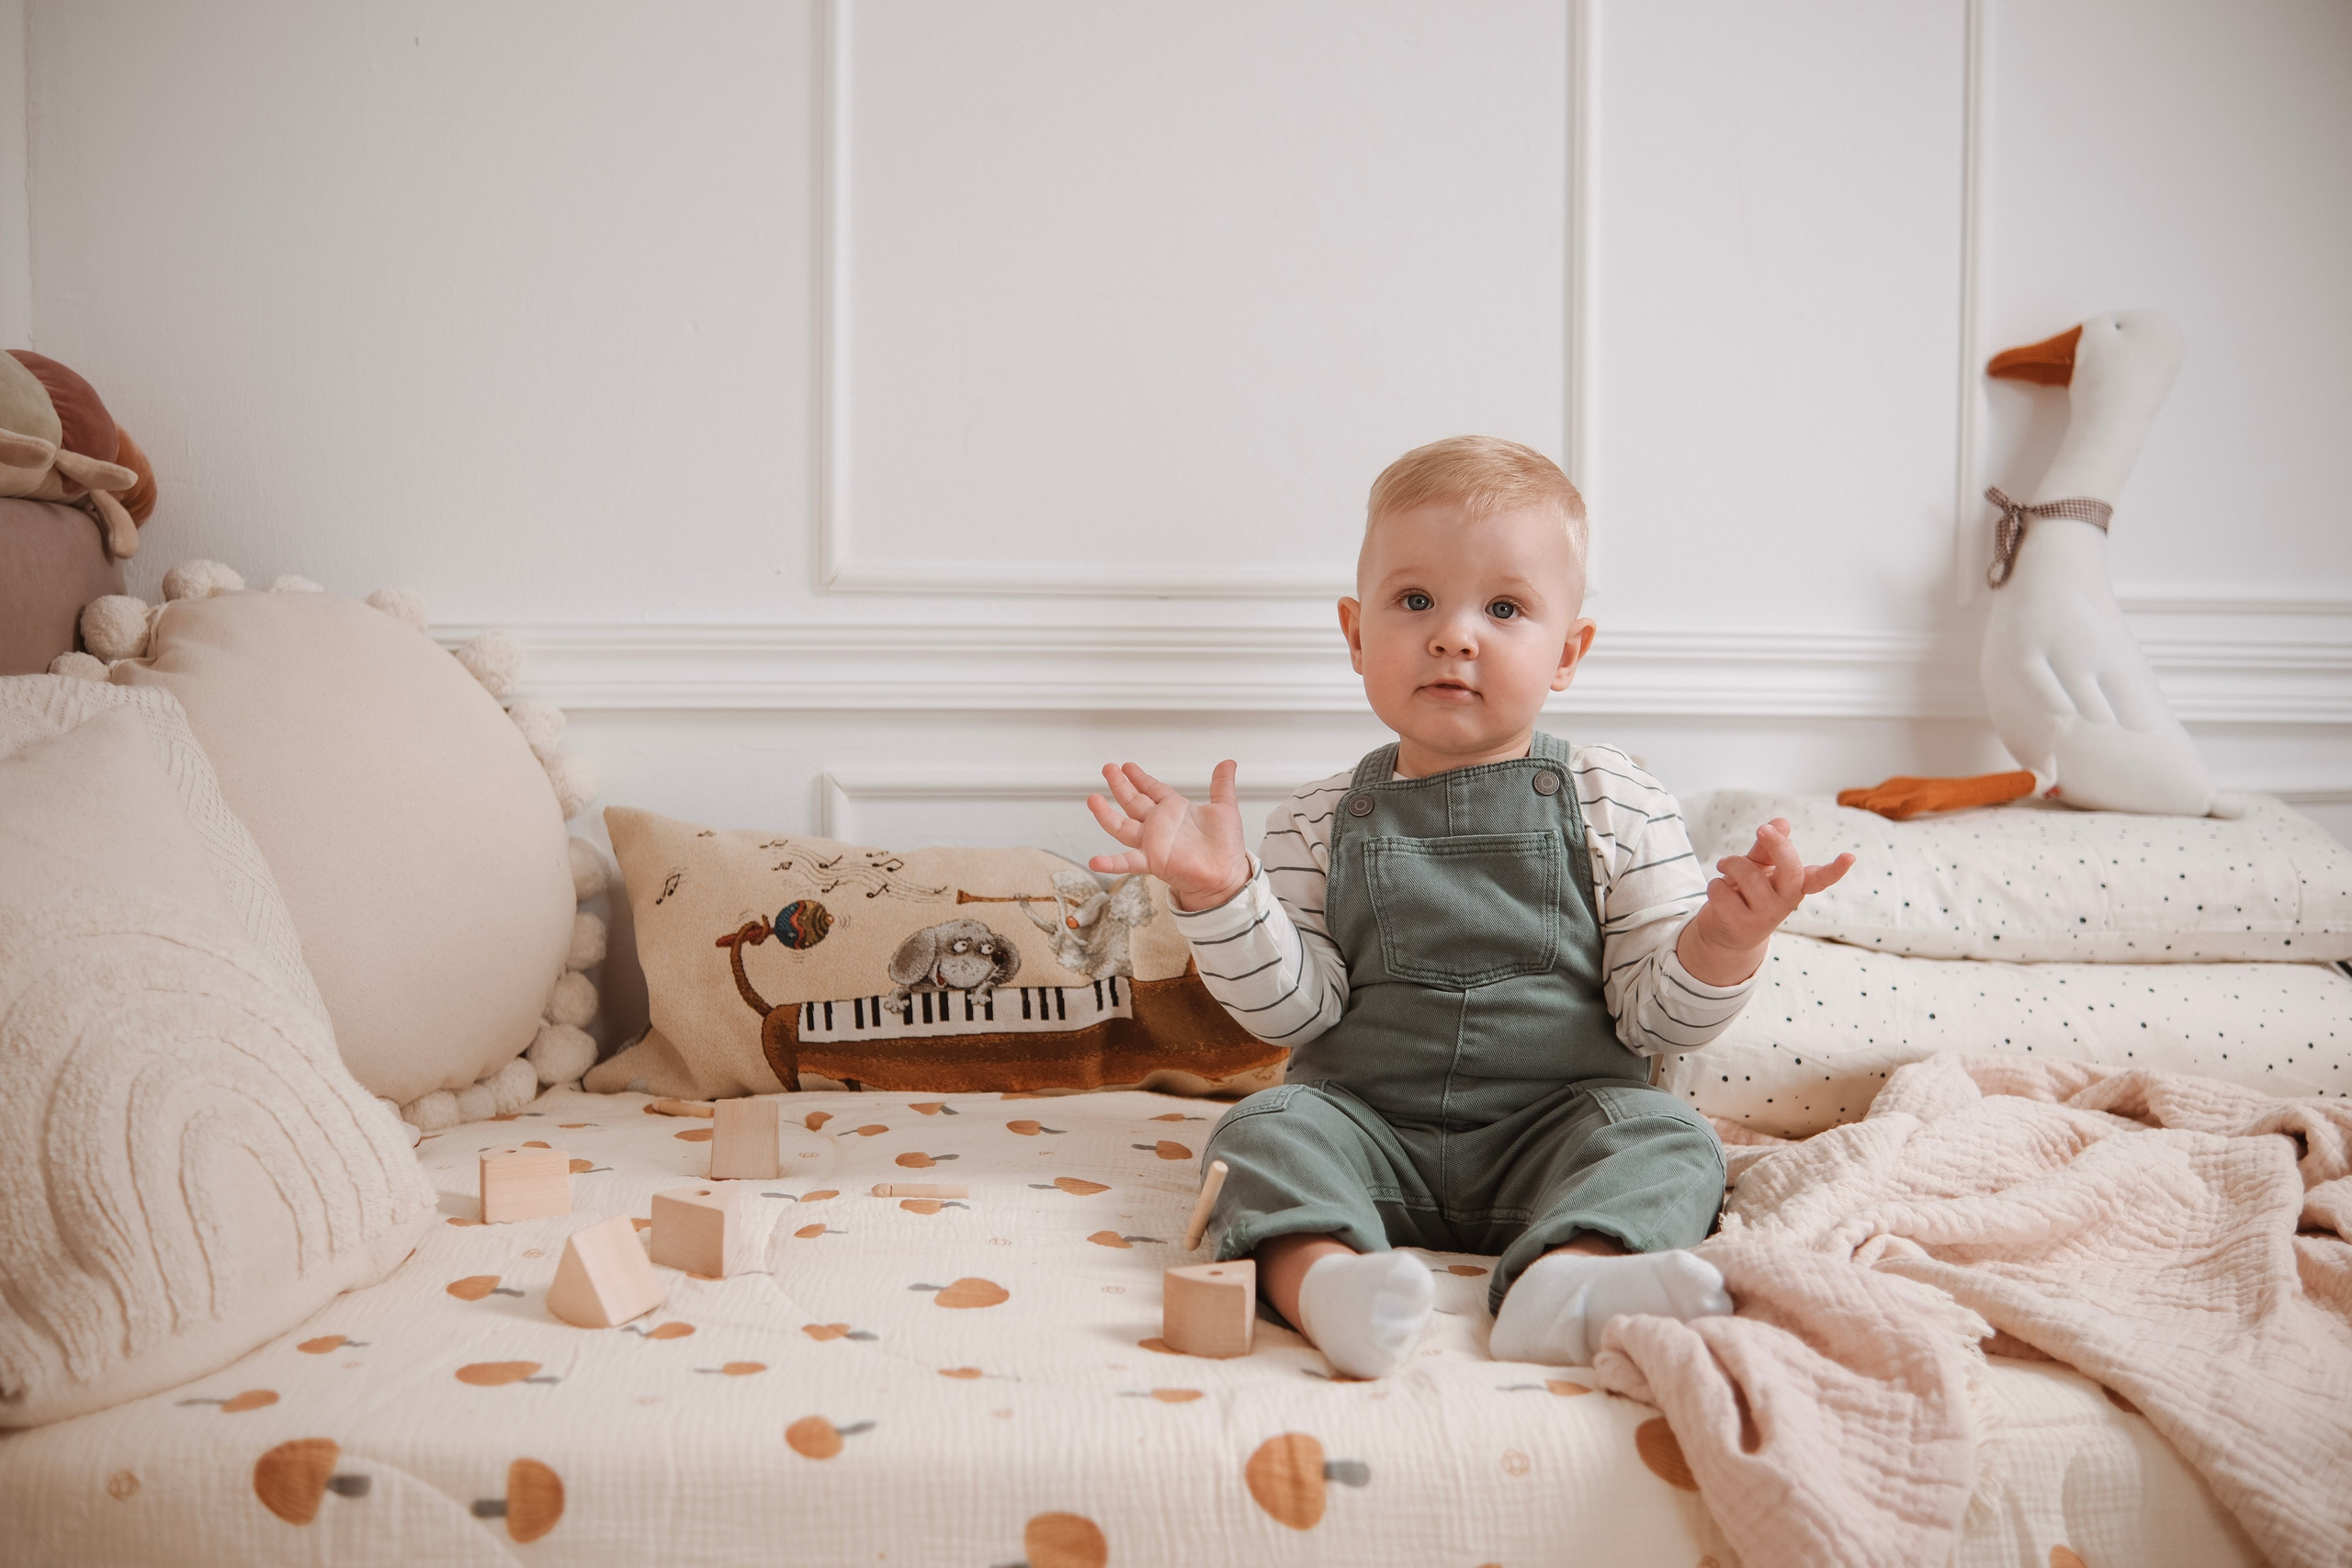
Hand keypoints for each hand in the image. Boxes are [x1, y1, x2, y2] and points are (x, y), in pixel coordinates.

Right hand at [1086, 760, 1252, 911]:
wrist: (1227, 874)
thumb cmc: (1226, 846)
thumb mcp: (1225, 808)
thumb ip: (1222, 785)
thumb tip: (1228, 763)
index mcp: (1174, 809)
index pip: (1152, 789)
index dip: (1139, 777)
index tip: (1127, 766)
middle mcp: (1160, 824)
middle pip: (1133, 801)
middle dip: (1120, 785)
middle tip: (1108, 769)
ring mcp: (1153, 842)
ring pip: (1122, 826)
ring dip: (1106, 815)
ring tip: (1092, 800)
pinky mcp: (1153, 860)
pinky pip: (1127, 861)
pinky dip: (1111, 862)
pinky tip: (1095, 861)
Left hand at [1676, 818, 1854, 985]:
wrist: (1725, 932)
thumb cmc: (1746, 892)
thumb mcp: (1758, 867)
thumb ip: (1768, 846)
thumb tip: (1782, 822)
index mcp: (1795, 885)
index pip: (1820, 878)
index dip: (1835, 869)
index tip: (1849, 857)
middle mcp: (1785, 901)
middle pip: (1791, 870)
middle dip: (1777, 845)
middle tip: (1762, 829)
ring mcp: (1765, 917)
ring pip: (1748, 875)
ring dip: (1730, 863)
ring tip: (1724, 866)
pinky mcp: (1741, 926)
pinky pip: (1722, 891)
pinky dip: (1715, 885)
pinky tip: (1719, 891)